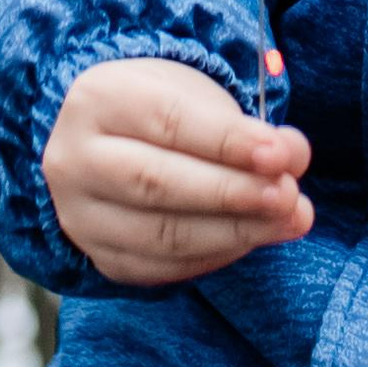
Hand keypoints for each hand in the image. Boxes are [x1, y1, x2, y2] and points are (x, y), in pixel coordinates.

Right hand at [42, 58, 312, 285]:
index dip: (228, 142)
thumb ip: (247, 130)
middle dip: (232, 193)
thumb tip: (292, 160)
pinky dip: (212, 257)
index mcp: (99, 99)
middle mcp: (75, 158)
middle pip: (157, 183)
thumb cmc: (162, 113)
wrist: (108, 141)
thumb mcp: (201, 98)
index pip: (167, 121)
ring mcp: (80, 213)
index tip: (280, 155)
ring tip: (287, 219)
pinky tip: (250, 239)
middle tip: (289, 196)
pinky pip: (158, 268)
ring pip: (159, 235)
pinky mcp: (99, 254)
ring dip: (233, 232)